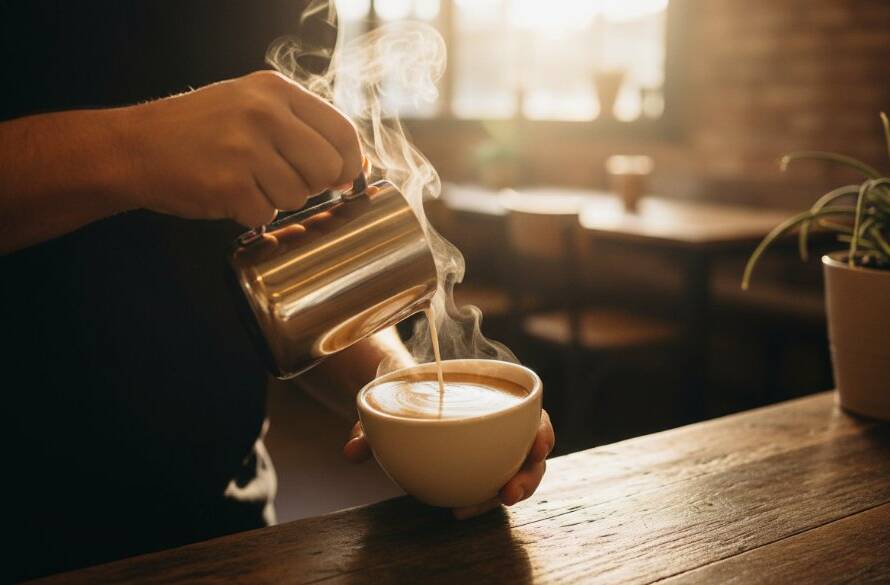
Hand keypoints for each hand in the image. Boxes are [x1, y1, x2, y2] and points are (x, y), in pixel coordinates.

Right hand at [117, 70, 361, 226]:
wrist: (133, 147)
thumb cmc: (198, 131)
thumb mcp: (250, 105)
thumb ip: (300, 126)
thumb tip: (353, 165)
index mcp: (275, 91)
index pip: (341, 131)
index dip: (349, 162)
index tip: (343, 176)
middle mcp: (264, 114)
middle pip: (327, 168)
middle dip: (312, 184)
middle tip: (282, 179)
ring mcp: (246, 150)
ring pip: (298, 196)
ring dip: (276, 198)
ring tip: (244, 180)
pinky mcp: (229, 185)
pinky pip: (266, 214)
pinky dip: (249, 213)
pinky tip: (227, 193)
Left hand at [343, 410, 554, 518]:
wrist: (397, 391)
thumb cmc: (404, 386)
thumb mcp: (388, 395)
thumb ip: (370, 423)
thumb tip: (350, 452)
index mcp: (495, 394)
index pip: (532, 413)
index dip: (541, 431)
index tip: (538, 446)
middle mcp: (502, 424)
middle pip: (531, 453)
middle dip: (527, 477)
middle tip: (508, 494)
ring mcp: (495, 448)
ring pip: (516, 474)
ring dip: (506, 493)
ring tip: (472, 510)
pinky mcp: (482, 466)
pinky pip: (491, 484)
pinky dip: (481, 499)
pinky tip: (458, 510)